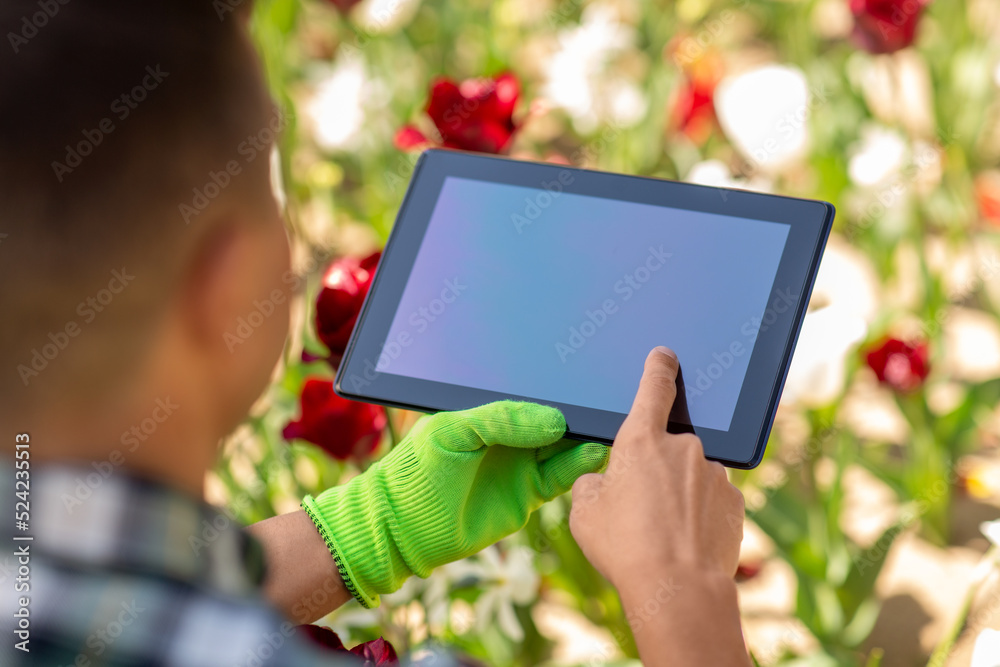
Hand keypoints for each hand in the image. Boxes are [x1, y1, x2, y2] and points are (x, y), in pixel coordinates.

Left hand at [303, 401, 608, 606]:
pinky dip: (578, 465)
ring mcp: (520, 463)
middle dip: (576, 409)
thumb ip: (500, 419)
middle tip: (602, 400)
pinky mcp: (529, 493)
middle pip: (552, 416)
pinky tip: (592, 452)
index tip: (580, 377)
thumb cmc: (416, 471)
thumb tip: (554, 420)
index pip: (528, 393)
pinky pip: (560, 476)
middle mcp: (508, 434)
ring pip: (562, 445)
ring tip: (605, 426)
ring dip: (583, 436)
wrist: (401, 529)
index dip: (553, 387)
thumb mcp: (453, 430)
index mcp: (488, 410)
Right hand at [570, 346, 744, 588]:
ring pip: (690, 477)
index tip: (664, 355)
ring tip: (661, 535)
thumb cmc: (624, 548)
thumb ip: (591, 484)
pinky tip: (684, 543)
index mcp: (642, 440)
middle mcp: (684, 448)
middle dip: (655, 471)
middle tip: (640, 509)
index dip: (658, 367)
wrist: (678, 590)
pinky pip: (711, 502)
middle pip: (667, 447)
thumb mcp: (584, 512)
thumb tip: (603, 481)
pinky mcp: (735, 503)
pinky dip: (698, 516)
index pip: (653, 388)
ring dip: (678, 496)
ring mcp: (714, 474)